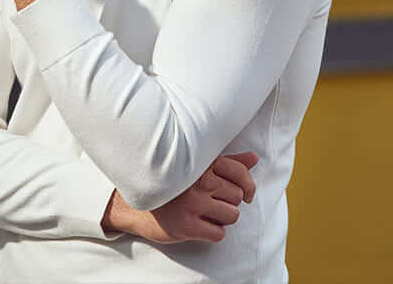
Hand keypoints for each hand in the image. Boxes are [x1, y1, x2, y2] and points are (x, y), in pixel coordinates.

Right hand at [102, 151, 257, 243]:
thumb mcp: (199, 166)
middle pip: (237, 196)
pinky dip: (213, 232)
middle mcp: (198, 180)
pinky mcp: (187, 225)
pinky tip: (200, 224)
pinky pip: (219, 233)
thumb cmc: (174, 184)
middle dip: (229, 202)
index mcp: (202, 162)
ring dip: (223, 218)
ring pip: (232, 216)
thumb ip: (228, 162)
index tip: (247, 193)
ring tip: (207, 212)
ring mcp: (192, 203)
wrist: (138, 203)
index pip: (239, 171)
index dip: (248, 185)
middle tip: (212, 201)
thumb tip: (254, 158)